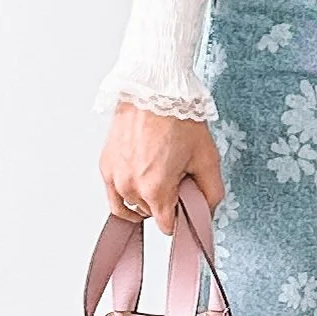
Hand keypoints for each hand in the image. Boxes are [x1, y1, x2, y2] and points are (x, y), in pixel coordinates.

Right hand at [99, 104, 225, 236]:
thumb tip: (205, 212)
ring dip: (145, 198)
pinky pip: (113, 194)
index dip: (180, 216)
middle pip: (150, 214)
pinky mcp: (105, 165)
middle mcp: (130, 186)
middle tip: (176, 177)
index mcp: (155, 189)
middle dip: (164, 202)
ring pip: (131, 205)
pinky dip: (126, 194)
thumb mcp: (207, 158)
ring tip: (159, 173)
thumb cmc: (179, 118)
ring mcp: (114, 176)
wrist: (154, 90)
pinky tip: (140, 181)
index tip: (186, 202)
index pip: (166, 226)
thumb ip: (211, 193)